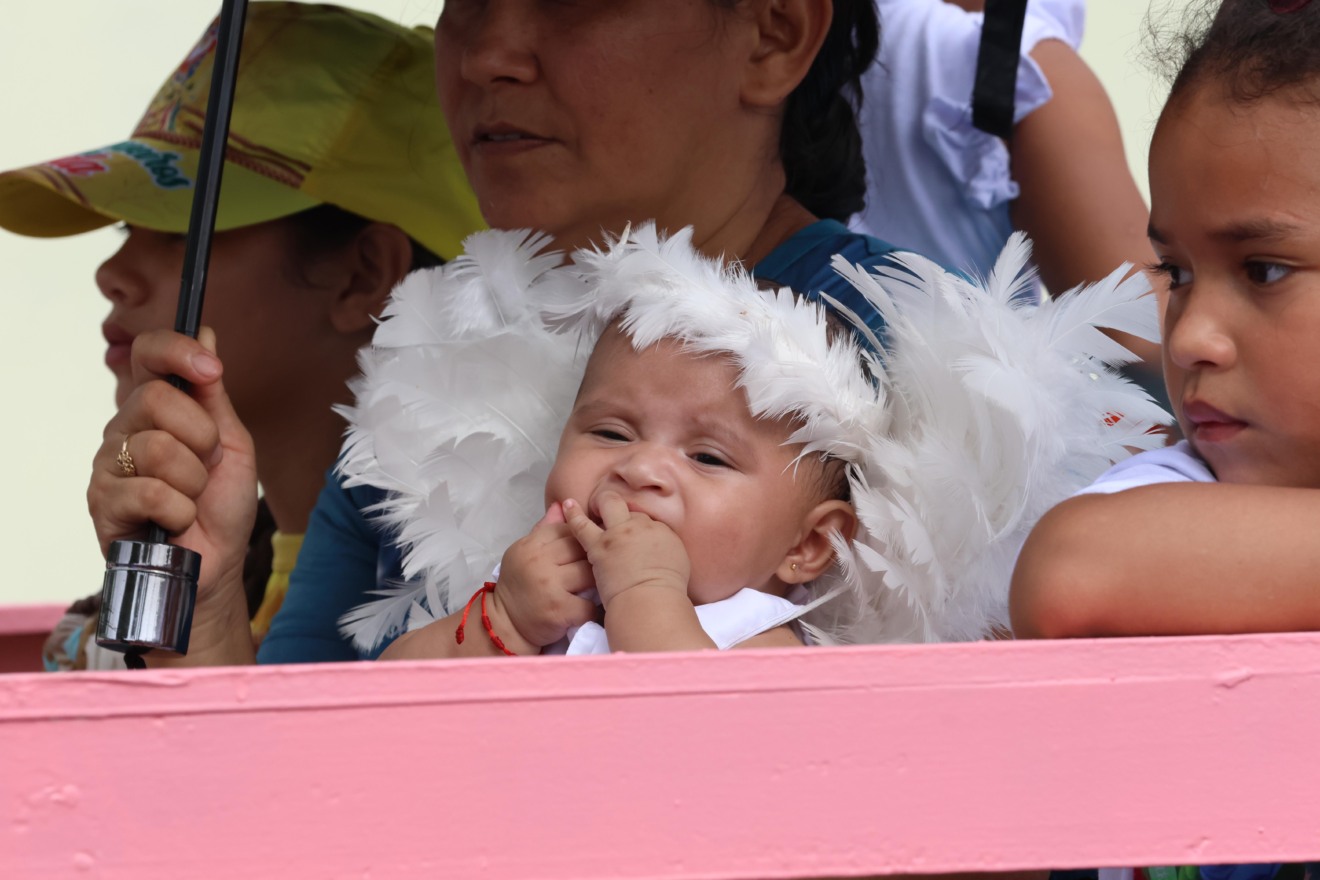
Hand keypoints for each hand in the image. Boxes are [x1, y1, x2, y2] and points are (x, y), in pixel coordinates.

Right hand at [87, 328, 257, 628]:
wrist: (217, 565)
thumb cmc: (221, 505)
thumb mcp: (230, 443)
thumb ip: (213, 394)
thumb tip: (205, 332)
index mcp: (154, 407)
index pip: (147, 355)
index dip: (176, 351)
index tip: (210, 367)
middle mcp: (123, 428)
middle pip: (156, 399)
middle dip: (200, 437)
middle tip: (206, 466)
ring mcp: (108, 465)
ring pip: (157, 448)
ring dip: (193, 482)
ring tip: (190, 499)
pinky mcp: (102, 503)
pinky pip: (152, 492)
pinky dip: (181, 511)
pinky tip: (175, 522)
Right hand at [494, 502, 596, 646]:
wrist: (504, 624)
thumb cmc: (519, 586)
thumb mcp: (525, 552)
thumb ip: (545, 530)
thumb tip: (564, 505)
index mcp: (531, 544)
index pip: (568, 529)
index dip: (584, 537)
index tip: (594, 546)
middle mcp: (538, 561)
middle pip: (582, 548)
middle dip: (596, 557)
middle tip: (606, 566)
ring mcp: (549, 585)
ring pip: (589, 573)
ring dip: (599, 581)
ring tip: (602, 585)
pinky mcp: (558, 609)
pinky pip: (589, 605)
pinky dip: (594, 609)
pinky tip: (593, 609)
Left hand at [563, 492, 689, 607]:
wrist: (651, 599)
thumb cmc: (668, 591)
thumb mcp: (679, 566)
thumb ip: (667, 552)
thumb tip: (659, 552)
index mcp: (663, 531)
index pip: (647, 521)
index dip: (639, 528)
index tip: (635, 537)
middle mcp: (642, 526)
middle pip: (631, 510)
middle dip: (625, 511)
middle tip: (619, 518)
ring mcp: (620, 532)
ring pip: (610, 505)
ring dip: (604, 503)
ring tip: (596, 504)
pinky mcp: (599, 544)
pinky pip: (582, 525)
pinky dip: (574, 514)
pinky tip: (568, 505)